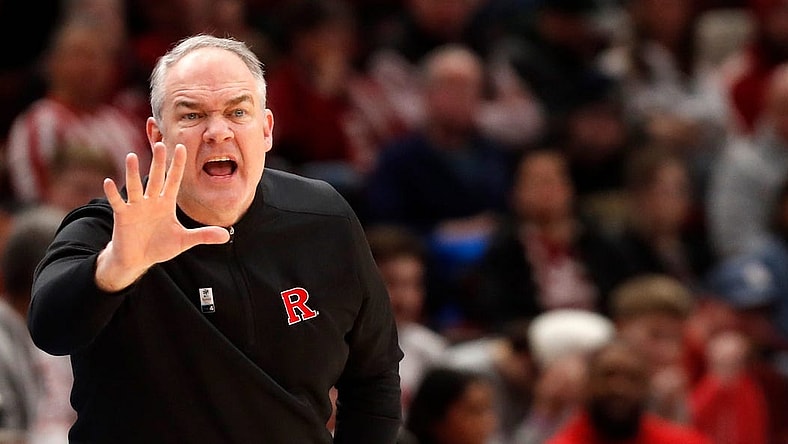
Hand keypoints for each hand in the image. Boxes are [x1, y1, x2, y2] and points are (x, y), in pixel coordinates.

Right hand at [95, 142, 229, 291]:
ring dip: (132, 172)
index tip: (182, 148)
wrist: (137, 259)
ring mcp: (136, 207)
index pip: (173, 181)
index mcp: (166, 203)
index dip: (178, 165)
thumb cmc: (159, 246)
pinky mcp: (123, 216)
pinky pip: (118, 203)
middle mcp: (151, 201)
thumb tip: (226, 235)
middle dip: (158, 162)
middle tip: (160, 144)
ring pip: (135, 186)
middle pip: (156, 178)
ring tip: (131, 156)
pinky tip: (108, 182)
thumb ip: (204, 236)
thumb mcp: (184, 241)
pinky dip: (113, 193)